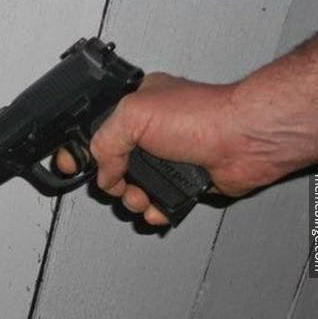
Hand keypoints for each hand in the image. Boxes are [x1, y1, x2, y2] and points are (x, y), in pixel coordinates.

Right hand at [56, 73, 302, 224]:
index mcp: (136, 108)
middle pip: (112, 167)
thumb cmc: (203, 117)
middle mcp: (151, 133)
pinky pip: (157, 203)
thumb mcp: (133, 115)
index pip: (95, 131)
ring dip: (133, 200)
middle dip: (112, 183)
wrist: (244, 141)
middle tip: (119, 183)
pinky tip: (158, 207)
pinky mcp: (182, 181)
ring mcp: (167, 159)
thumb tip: (103, 173)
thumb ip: (104, 143)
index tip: (73, 167)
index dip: (81, 151)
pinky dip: (154, 210)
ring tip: (142, 196)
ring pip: (133, 189)